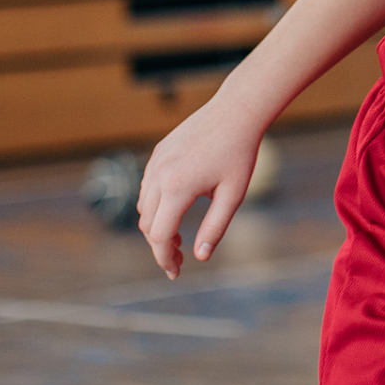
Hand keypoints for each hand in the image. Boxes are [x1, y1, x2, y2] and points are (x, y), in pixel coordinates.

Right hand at [137, 100, 263, 278]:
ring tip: (179, 238)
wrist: (237, 111)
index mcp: (177, 188)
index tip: (176, 273)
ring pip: (144, 207)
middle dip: (160, 246)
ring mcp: (155, 163)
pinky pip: (147, 187)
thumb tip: (200, 257)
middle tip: (181, 259)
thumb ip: (215, 228)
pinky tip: (176, 210)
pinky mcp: (158, 153)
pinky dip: (155, 205)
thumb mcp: (233, 195)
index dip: (165, 259)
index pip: (159, 236)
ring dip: (156, 226)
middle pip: (148, 224)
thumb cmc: (240, 153)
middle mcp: (159, 175)